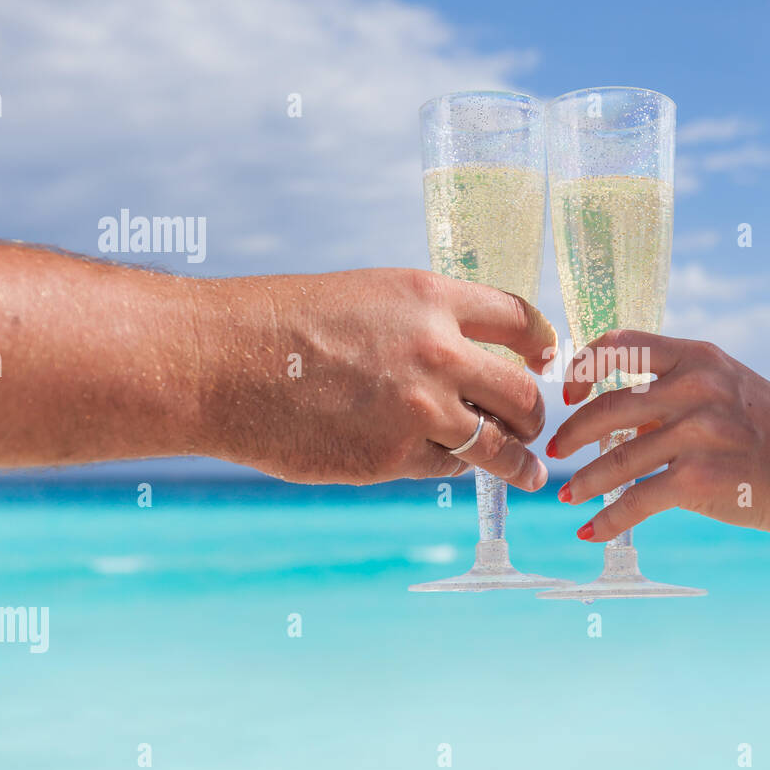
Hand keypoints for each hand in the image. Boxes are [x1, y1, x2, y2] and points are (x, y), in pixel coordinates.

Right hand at [195, 268, 555, 486]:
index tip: (547, 361)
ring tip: (531, 471)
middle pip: (523, 392)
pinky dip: (452, 466)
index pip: (520, 320)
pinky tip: (450, 465)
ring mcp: (418, 409)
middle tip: (537, 425)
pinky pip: (445, 466)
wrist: (221, 362)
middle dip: (537, 413)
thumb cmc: (285, 324)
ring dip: (521, 460)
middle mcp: (437, 351)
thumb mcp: (369, 297)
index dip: (542, 344)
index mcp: (431, 298)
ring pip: (498, 443)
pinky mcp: (391, 457)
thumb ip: (426, 324)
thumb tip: (471, 359)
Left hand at [546, 330, 769, 542]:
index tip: (569, 392)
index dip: (583, 367)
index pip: (620, 344)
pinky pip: (637, 500)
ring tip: (564, 496)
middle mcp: (698, 388)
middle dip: (571, 433)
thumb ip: (678, 394)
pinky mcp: (701, 480)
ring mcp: (699, 433)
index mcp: (701, 357)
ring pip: (616, 459)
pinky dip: (608, 520)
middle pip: (607, 406)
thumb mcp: (733, 392)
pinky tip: (591, 532)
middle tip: (554, 451)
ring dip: (583, 483)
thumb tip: (619, 418)